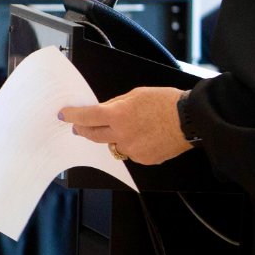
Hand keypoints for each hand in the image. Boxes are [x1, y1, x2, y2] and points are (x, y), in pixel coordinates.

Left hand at [58, 86, 192, 165]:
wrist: (190, 120)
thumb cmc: (166, 102)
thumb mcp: (136, 94)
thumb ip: (115, 104)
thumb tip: (101, 110)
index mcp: (118, 115)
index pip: (87, 117)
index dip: (73, 116)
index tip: (64, 115)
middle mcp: (122, 134)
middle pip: (93, 136)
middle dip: (83, 130)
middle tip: (79, 127)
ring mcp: (132, 150)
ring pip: (112, 145)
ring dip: (111, 137)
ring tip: (123, 128)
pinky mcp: (143, 159)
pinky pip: (129, 153)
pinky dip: (130, 145)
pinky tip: (142, 137)